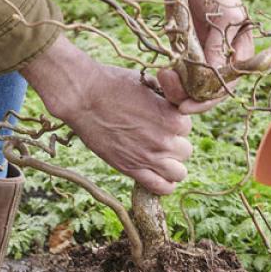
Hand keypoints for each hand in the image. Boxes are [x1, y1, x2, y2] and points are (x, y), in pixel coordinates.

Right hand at [21, 36, 216, 195]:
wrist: (83, 98)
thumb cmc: (113, 85)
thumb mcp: (147, 83)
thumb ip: (166, 97)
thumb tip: (174, 103)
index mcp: (172, 117)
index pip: (187, 128)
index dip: (174, 123)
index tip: (160, 120)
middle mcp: (164, 140)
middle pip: (185, 151)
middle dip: (174, 144)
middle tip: (157, 137)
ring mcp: (148, 157)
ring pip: (179, 173)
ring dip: (172, 166)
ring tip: (159, 158)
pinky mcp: (131, 169)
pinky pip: (161, 187)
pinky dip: (164, 185)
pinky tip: (159, 177)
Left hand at [158, 0, 254, 105]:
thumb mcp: (222, 17)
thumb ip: (219, 48)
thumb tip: (214, 80)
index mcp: (240, 52)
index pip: (227, 87)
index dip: (208, 100)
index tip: (187, 104)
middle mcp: (221, 58)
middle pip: (207, 92)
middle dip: (188, 96)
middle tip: (170, 95)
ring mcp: (201, 54)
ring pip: (189, 86)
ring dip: (175, 88)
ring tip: (162, 77)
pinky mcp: (183, 48)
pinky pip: (177, 73)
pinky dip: (169, 77)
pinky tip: (160, 73)